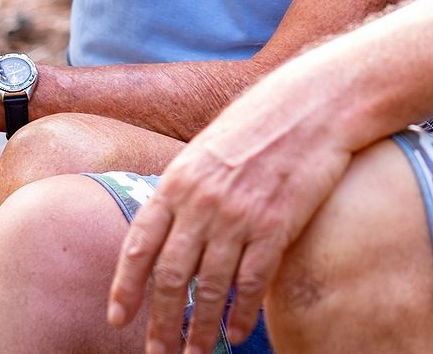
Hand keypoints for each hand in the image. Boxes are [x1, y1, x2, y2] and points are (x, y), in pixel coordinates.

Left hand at [106, 85, 351, 353]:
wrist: (314, 103)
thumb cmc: (263, 122)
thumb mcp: (209, 148)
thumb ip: (187, 189)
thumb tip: (171, 231)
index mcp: (178, 180)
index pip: (140, 245)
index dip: (125, 288)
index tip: (119, 319)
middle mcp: (202, 201)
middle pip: (170, 277)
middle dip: (161, 323)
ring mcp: (238, 214)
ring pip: (209, 287)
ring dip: (201, 328)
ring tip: (197, 353)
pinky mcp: (276, 224)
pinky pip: (252, 281)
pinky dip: (243, 312)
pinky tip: (239, 331)